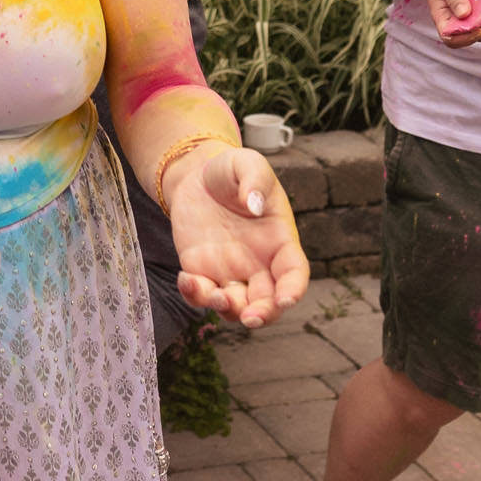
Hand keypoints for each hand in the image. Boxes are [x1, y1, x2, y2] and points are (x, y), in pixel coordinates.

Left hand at [163, 145, 309, 329]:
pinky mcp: (201, 271)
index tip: (286, 299)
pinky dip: (195, 295)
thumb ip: (254, 180)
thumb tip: (253, 203)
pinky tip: (186, 279)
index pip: (294, 272)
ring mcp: (230, 271)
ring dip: (230, 310)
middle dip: (263, 314)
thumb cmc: (230, 170)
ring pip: (237, 306)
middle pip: (269, 302)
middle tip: (251, 317)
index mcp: (279, 241)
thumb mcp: (247, 163)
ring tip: (216, 297)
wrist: (196, 176)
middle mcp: (259, 264)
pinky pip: (201, 294)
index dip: (293, 289)